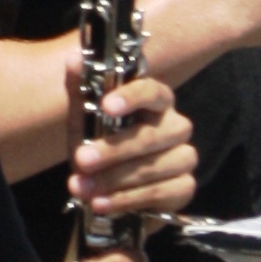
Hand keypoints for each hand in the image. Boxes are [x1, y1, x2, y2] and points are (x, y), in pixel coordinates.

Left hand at [69, 70, 197, 224]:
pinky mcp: (185, 188)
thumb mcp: (84, 115)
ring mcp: (184, 158)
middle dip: (113, 150)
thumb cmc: (98, 139)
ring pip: (155, 168)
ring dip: (114, 179)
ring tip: (81, 187)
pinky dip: (127, 200)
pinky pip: (161, 194)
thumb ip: (81, 87)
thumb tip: (75, 58)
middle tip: (81, 159)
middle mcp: (176, 126)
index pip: (153, 91)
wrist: (105, 182)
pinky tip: (101, 203)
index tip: (106, 105)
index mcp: (155, 101)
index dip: (132, 96)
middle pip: (151, 136)